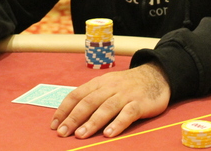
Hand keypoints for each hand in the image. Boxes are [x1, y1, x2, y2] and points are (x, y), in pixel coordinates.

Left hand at [50, 62, 170, 138]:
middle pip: (88, 102)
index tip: (54, 124)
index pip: (77, 95)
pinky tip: (109, 135)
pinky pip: (128, 113)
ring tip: (80, 135)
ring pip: (106, 108)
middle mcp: (110, 87)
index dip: (64, 109)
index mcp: (99, 83)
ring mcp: (125, 95)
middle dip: (73, 118)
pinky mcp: (140, 103)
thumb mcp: (108, 85)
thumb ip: (92, 97)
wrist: (157, 75)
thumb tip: (70, 114)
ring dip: (92, 122)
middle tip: (62, 133)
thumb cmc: (128, 85)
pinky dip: (117, 124)